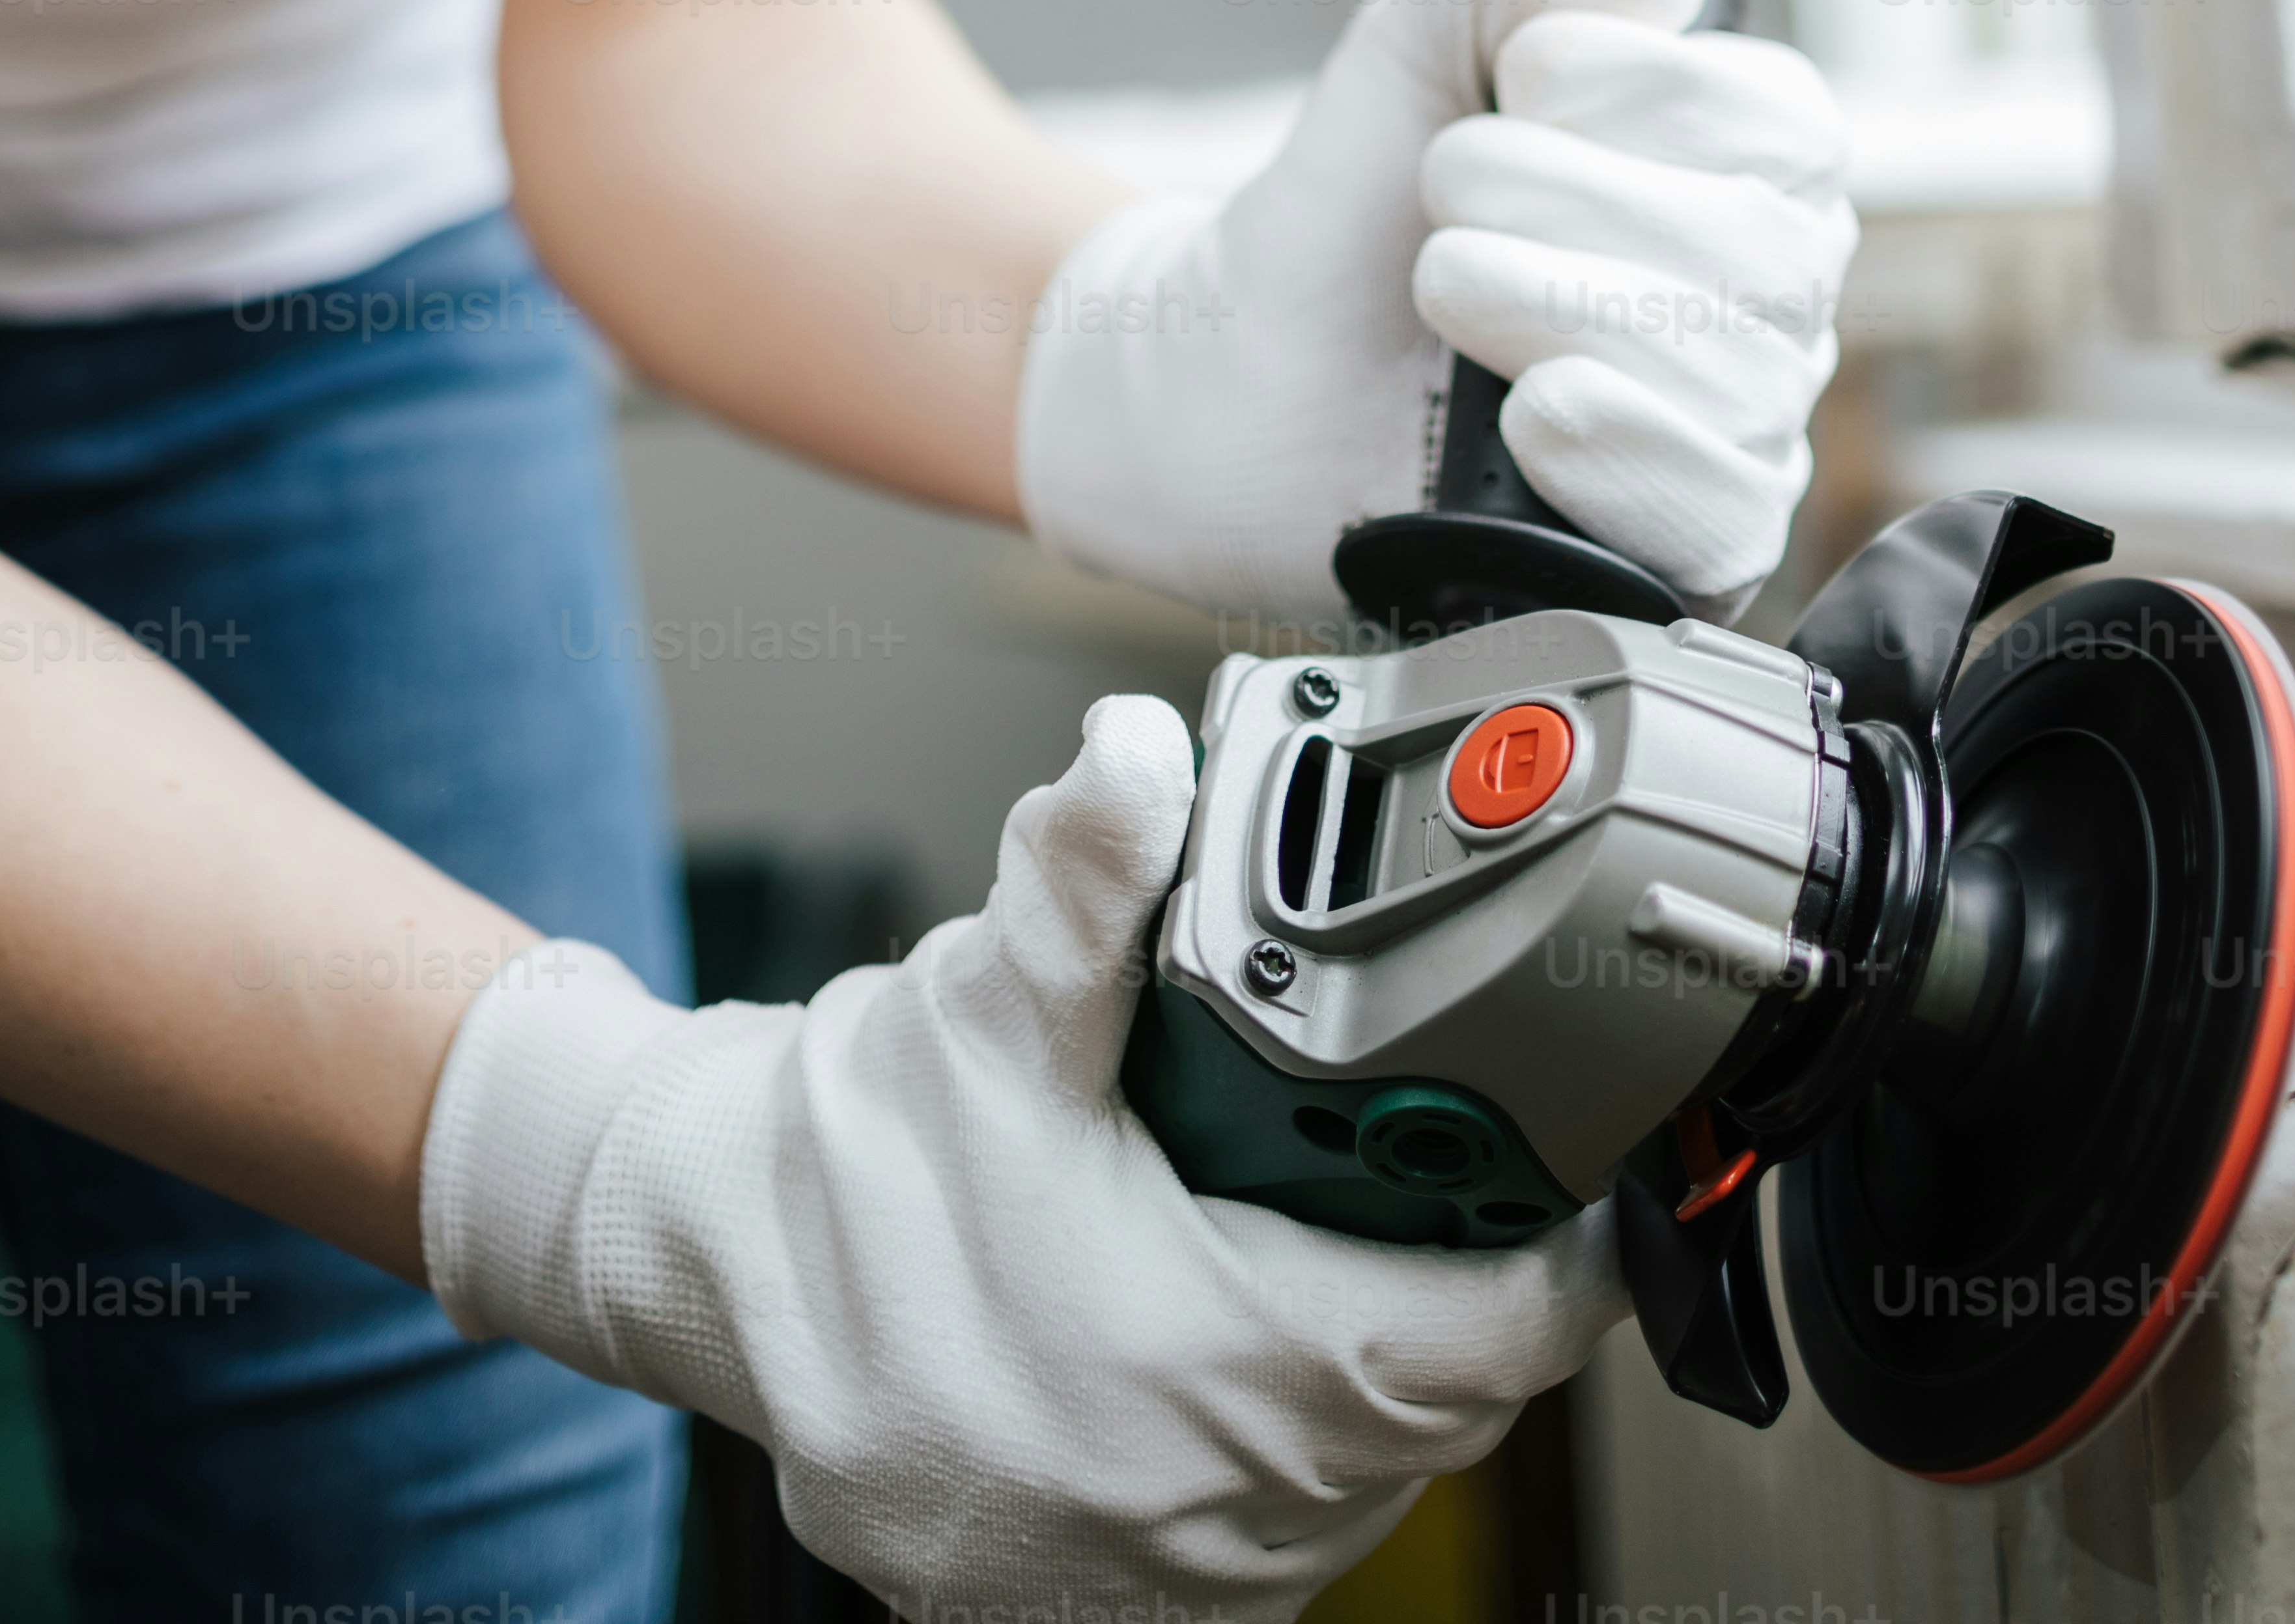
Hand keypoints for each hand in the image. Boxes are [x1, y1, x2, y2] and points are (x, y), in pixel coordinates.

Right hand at [419, 697, 1618, 1621]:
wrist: (711, 1267)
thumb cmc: (852, 1145)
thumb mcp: (986, 997)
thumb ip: (1089, 879)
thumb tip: (1140, 756)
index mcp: (1184, 1376)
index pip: (1477, 1345)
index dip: (1554, 1253)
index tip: (1583, 1172)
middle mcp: (1180, 1516)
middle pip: (1428, 1413)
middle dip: (1461, 1293)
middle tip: (1468, 1175)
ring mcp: (1138, 1585)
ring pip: (1358, 1485)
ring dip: (1378, 1368)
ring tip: (1366, 1238)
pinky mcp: (1095, 1615)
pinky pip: (1268, 1535)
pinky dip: (1289, 1442)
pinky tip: (1260, 1331)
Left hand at [1014, 0, 1852, 623]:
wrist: (1240, 363)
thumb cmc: (1356, 203)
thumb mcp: (1420, 35)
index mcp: (1739, 161)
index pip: (1784, 122)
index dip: (1651, 90)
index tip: (1520, 79)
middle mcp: (1766, 293)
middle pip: (1758, 250)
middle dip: (1567, 196)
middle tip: (1443, 194)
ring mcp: (1737, 424)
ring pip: (1734, 375)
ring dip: (1556, 306)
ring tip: (1444, 287)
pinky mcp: (1688, 547)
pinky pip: (1723, 511)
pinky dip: (1624, 449)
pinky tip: (1534, 416)